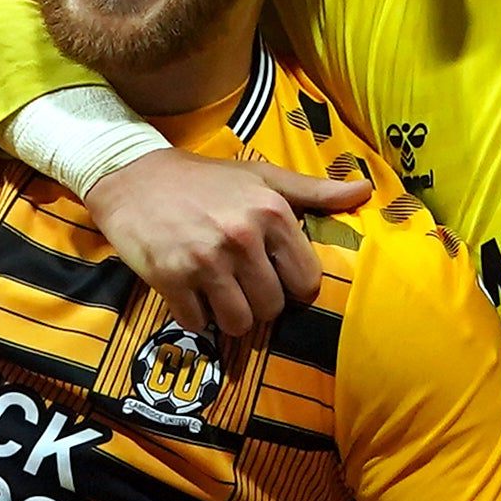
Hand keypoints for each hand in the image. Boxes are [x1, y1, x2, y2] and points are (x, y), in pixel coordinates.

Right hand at [83, 146, 366, 351]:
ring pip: (238, 322)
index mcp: (272, 211)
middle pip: (272, 308)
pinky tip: (189, 291)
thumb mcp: (263, 176)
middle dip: (259, 304)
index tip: (274, 276)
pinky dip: (195, 316)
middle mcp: (242, 236)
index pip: (306, 283)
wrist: (133, 176)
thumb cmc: (206, 179)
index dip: (292, 287)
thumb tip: (366, 190)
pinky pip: (197, 323)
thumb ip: (315, 191)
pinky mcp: (170, 278)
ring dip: (229, 316)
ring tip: (218, 291)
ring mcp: (205, 259)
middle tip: (240, 283)